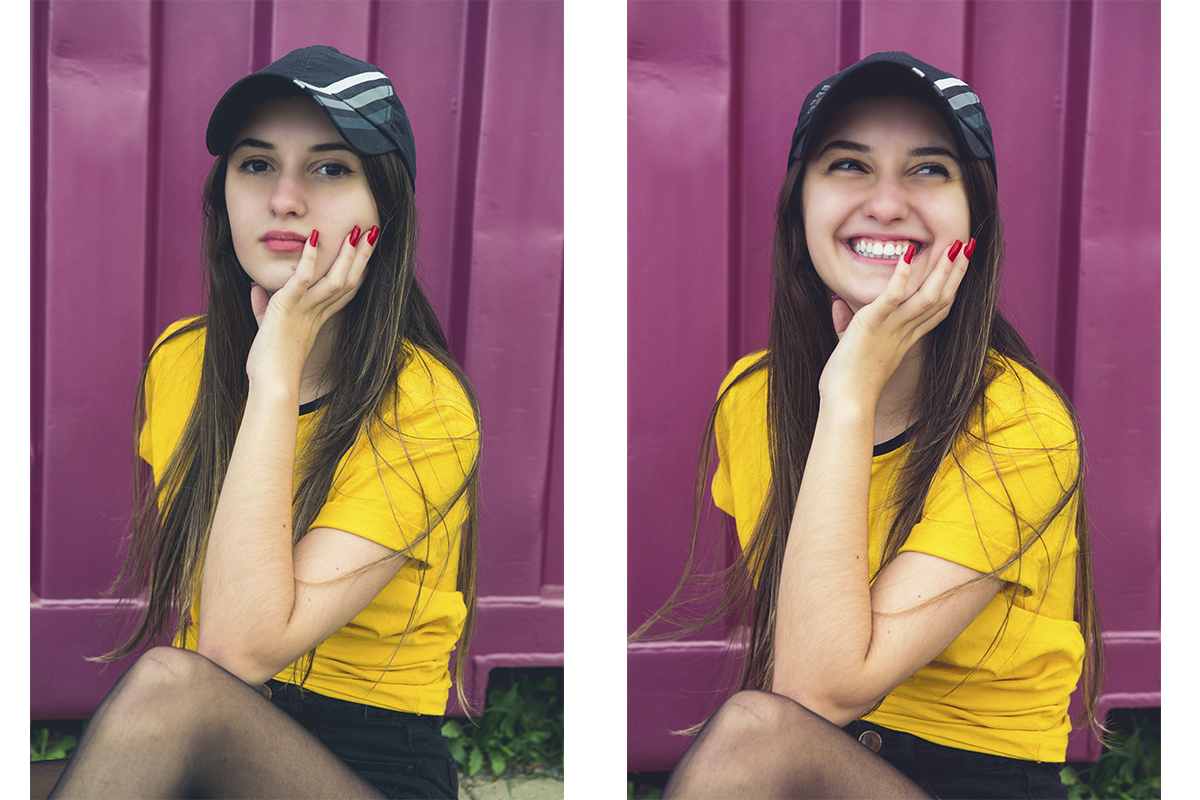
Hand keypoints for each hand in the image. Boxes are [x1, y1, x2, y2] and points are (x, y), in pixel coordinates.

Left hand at [245, 224, 377, 383]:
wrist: (272, 382)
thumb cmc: (268, 363)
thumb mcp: (266, 327)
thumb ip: (263, 306)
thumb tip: (255, 287)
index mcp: (317, 318)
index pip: (343, 290)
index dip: (356, 270)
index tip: (364, 251)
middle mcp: (317, 312)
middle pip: (349, 280)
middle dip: (362, 255)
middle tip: (373, 232)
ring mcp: (306, 309)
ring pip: (337, 278)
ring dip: (348, 254)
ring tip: (357, 231)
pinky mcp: (289, 307)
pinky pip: (304, 279)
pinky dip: (309, 258)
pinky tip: (315, 238)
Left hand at [818, 238, 972, 403]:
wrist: (847, 402)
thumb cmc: (846, 382)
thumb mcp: (849, 346)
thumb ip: (845, 323)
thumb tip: (836, 303)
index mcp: (904, 339)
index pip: (935, 310)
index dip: (950, 288)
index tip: (960, 267)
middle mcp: (904, 332)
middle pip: (940, 299)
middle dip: (956, 272)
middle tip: (969, 246)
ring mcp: (892, 327)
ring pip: (927, 295)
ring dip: (942, 270)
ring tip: (955, 245)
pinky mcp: (873, 323)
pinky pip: (893, 297)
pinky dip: (901, 276)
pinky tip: (908, 255)